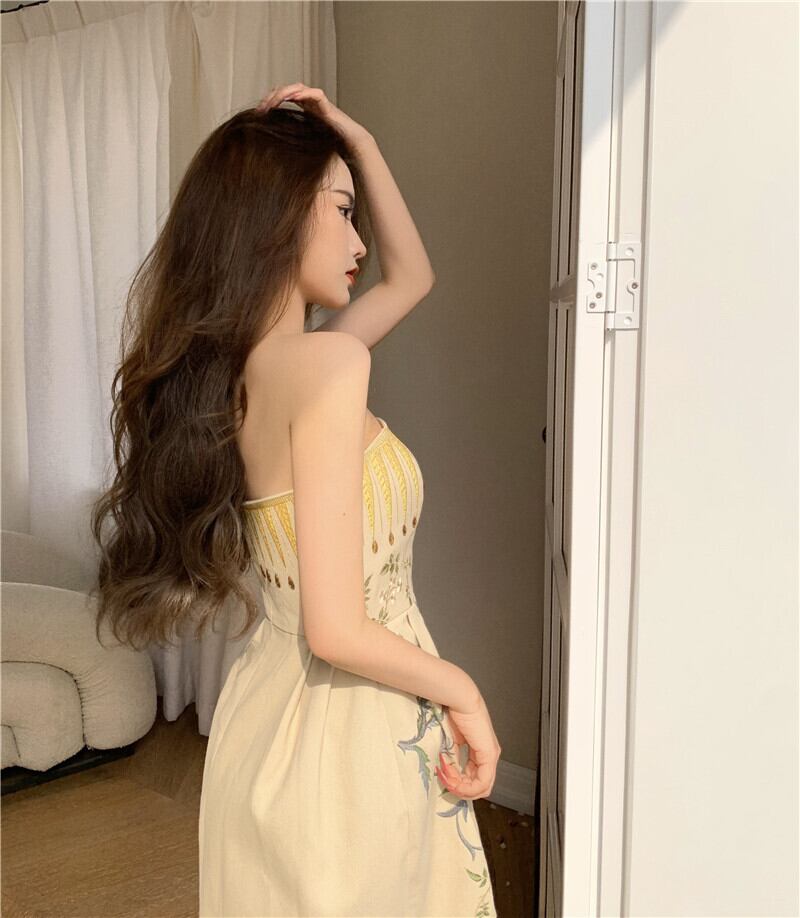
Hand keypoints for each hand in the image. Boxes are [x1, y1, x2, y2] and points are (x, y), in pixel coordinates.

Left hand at [255, 83, 372, 148]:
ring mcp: (318, 101)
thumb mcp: (304, 143)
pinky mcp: (327, 105)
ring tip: (272, 103)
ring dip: (283, 94)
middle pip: (286, 90)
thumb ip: (292, 140)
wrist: (350, 145)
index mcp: (303, 108)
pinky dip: (302, 94)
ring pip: (298, 88)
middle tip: (260, 109)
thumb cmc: (330, 146)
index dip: (269, 102)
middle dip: (272, 97)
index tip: (257, 114)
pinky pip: (313, 94)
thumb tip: (271, 151)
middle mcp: (309, 102)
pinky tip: (292, 99)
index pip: (282, 98)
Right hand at [435, 695, 501, 800]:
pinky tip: (452, 777)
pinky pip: (481, 783)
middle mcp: (490, 756)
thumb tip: (449, 775)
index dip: (458, 783)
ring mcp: (491, 756)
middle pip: (479, 787)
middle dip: (459, 788)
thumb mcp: (452, 742)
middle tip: (444, 779)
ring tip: (445, 777)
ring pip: (480, 788)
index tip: (443, 775)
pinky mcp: (489, 755)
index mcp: (482, 751)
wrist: (459, 699)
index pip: (475, 779)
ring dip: (459, 788)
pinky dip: (465, 786)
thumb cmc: (454, 713)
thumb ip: (454, 759)